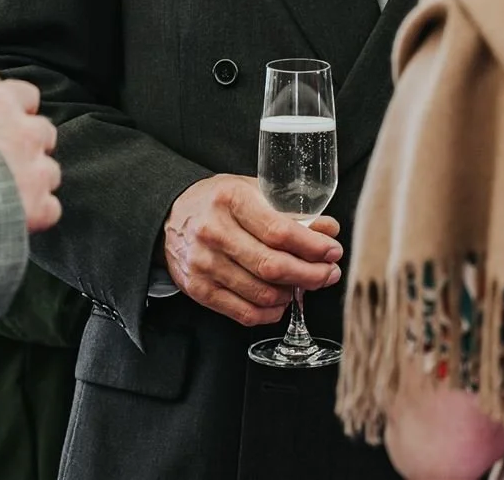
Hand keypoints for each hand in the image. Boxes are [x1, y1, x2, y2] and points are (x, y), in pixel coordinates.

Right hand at [0, 80, 60, 231]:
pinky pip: (51, 208)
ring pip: (51, 172)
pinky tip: (17, 221)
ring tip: (8, 195)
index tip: (8, 116)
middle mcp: (26, 133)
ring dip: (35, 182)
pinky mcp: (40, 207)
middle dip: (30, 146)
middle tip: (6, 160)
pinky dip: (37, 215)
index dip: (18, 106)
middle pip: (45, 132)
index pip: (25, 93)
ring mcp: (38, 171)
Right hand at [161, 174, 341, 326]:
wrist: (170, 216)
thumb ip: (290, 211)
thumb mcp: (252, 191)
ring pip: (261, 293)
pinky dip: (270, 312)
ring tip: (305, 284)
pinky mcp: (199, 289)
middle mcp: (213, 232)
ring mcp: (204, 263)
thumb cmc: (218, 202)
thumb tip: (328, 229)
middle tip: (329, 273)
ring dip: (292, 294)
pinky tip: (281, 301)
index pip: (280, 231)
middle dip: (311, 274)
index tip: (333, 251)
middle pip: (273, 266)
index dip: (313, 247)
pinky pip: (243, 312)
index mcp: (230, 200)